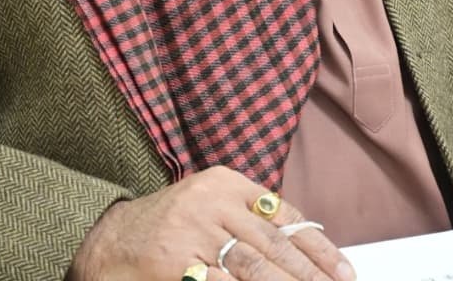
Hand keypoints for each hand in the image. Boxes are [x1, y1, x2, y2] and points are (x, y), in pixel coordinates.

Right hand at [69, 165, 353, 280]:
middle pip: (274, 244)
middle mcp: (211, 201)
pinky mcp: (175, 264)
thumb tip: (308, 242)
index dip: (318, 247)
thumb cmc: (170, 225)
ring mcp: (192, 233)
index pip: (284, 214)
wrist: (109, 238)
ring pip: (253, 267)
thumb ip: (252, 216)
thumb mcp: (211, 205)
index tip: (344, 272)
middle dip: (311, 275)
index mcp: (225, 182)